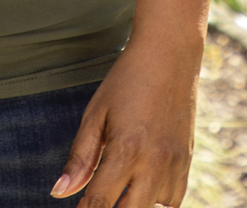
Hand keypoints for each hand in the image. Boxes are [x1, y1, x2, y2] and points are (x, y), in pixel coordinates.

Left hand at [53, 34, 198, 207]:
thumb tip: (59, 192)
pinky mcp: (187, 160)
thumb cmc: (126, 81)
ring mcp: (174, 164)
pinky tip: (142, 188)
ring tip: (122, 192)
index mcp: (125, 151)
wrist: (169, 55)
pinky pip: (174, 200)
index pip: (98, 204)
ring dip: (135, 206)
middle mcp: (153, 163)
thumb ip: (80, 158)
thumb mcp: (96, 114)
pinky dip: (157, 202)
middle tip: (98, 200)